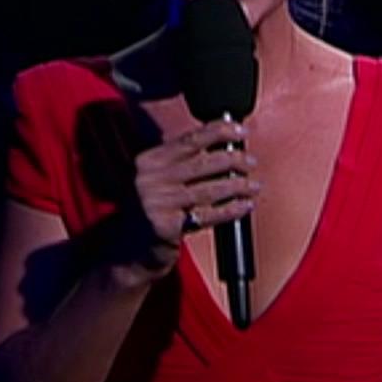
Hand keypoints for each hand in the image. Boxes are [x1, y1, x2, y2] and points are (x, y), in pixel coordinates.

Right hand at [107, 118, 260, 286]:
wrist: (127, 251)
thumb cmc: (150, 211)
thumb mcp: (155, 180)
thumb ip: (180, 163)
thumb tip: (225, 148)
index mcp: (147, 161)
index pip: (189, 140)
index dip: (218, 132)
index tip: (240, 130)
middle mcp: (149, 179)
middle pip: (201, 164)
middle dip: (233, 160)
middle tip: (251, 162)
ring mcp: (157, 204)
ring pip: (208, 190)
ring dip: (237, 186)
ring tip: (254, 185)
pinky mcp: (166, 227)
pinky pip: (208, 215)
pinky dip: (231, 209)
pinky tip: (246, 205)